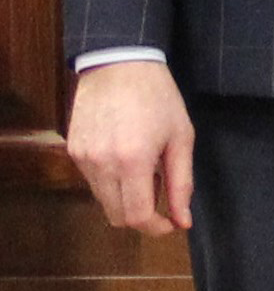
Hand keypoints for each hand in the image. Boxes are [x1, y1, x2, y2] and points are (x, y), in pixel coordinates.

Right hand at [67, 60, 194, 234]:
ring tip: (145, 165)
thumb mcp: (181, 135)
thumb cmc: (158, 95)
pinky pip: (92, 182)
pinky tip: (125, 155)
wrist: (120, 62)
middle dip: (142, 214)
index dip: (155, 228)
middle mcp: (103, 165)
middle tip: (162, 189)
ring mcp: (83, 160)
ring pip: (104, 201)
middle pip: (118, 216)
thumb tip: (183, 220)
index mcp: (133, 161)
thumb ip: (181, 181)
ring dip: (126, 197)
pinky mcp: (73, 152)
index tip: (171, 223)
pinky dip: (111, 181)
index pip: (137, 216)